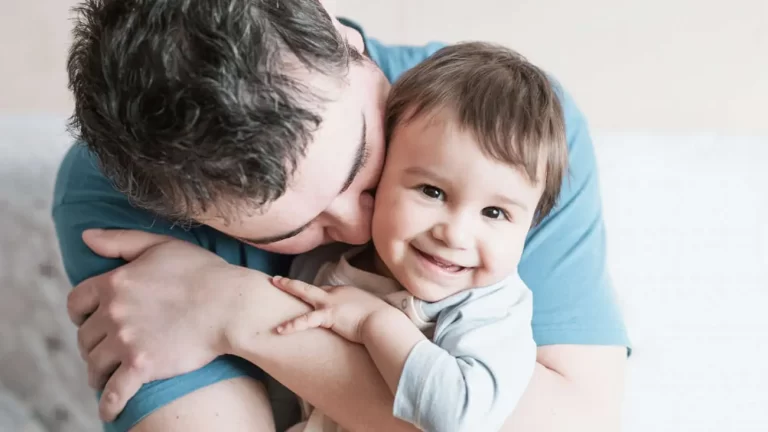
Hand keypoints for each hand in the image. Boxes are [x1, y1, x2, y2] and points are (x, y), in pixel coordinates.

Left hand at [66, 229, 249, 420]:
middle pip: (86, 336)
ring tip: (107, 377)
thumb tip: (85, 236)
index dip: (79, 314)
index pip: (76, 302)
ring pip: (95, 364)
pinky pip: (114, 392)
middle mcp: (114, 312)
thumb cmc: (202, 272)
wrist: (230, 305)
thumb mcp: (160, 246)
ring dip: (98, 373)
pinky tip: (109, 411)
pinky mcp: (142, 366)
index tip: (88, 321)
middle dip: (93, 344)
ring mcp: (126, 341)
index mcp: (114, 282)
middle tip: (106, 350)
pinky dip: (109, 405)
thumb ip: (120, 241)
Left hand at [271, 276, 392, 343]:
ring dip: (289, 286)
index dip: (317, 296)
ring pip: (305, 293)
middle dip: (293, 283)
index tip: (311, 301)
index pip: (326, 292)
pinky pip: (306, 321)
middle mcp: (336, 293)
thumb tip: (366, 320)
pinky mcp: (327, 316)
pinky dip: (292, 325)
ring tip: (275, 283)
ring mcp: (330, 303)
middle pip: (311, 287)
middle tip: (278, 279)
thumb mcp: (372, 310)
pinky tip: (279, 330)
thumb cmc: (382, 319)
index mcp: (346, 292)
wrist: (383, 321)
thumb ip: (364, 311)